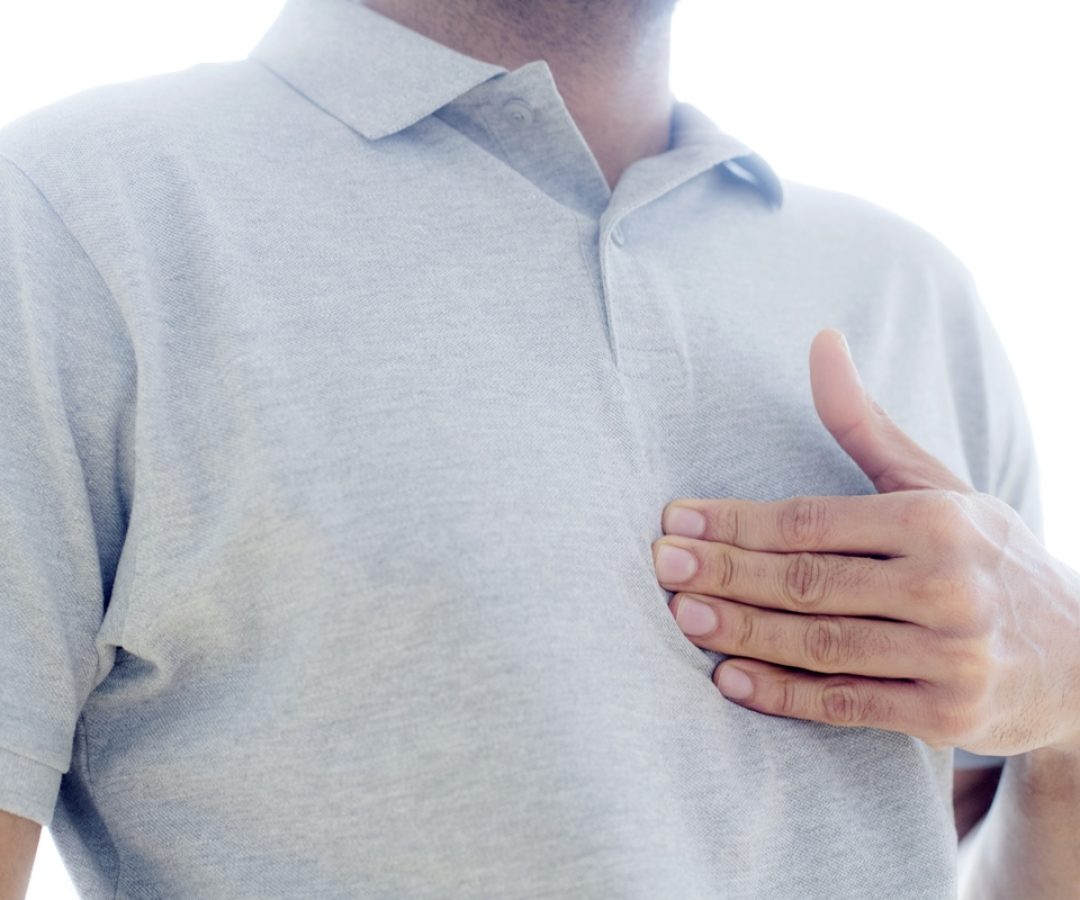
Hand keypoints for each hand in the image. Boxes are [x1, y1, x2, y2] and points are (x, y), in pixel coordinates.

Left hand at [652, 328, 1079, 755]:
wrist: (1079, 658)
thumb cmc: (985, 556)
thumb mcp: (936, 485)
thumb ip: (866, 426)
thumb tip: (819, 341)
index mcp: (937, 520)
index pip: (811, 520)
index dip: (736, 521)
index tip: (675, 519)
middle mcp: (947, 585)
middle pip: (808, 580)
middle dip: (726, 572)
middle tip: (661, 566)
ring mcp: (952, 656)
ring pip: (821, 643)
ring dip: (744, 632)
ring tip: (683, 615)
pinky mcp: (947, 717)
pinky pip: (848, 706)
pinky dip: (785, 696)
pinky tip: (730, 679)